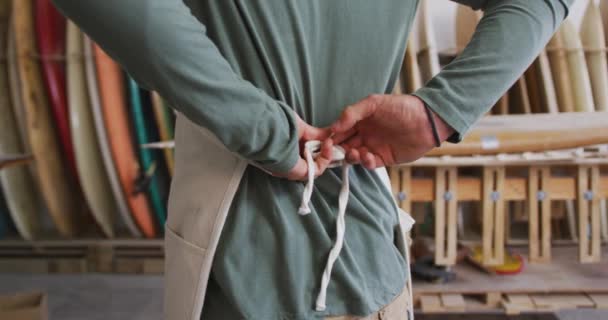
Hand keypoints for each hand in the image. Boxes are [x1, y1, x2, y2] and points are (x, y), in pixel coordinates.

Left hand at [273, 114, 334, 180]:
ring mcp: (294, 169)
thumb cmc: (280, 126)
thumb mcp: (302, 128)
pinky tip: (328, 146)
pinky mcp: (299, 173)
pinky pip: (318, 169)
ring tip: (331, 141)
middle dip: (327, 151)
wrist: (270, 132)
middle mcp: (290, 161)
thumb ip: (316, 133)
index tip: (330, 138)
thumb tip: (330, 133)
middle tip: (335, 141)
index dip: (321, 147)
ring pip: (317, 165)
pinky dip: (326, 158)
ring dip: (327, 153)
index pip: (307, 152)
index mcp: (288, 150)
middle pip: (313, 160)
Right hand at [331, 94, 453, 168]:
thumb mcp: (374, 103)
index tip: (322, 142)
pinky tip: (368, 157)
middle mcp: (363, 134)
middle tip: (332, 152)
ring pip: (353, 156)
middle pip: (342, 145)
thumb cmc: (402, 107)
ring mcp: (373, 147)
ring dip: (350, 156)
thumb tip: (333, 127)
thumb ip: (352, 113)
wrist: (427, 121)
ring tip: (355, 152)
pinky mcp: (383, 159)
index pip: (338, 130)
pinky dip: (365, 162)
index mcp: (359, 121)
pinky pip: (368, 164)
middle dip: (336, 150)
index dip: (329, 136)